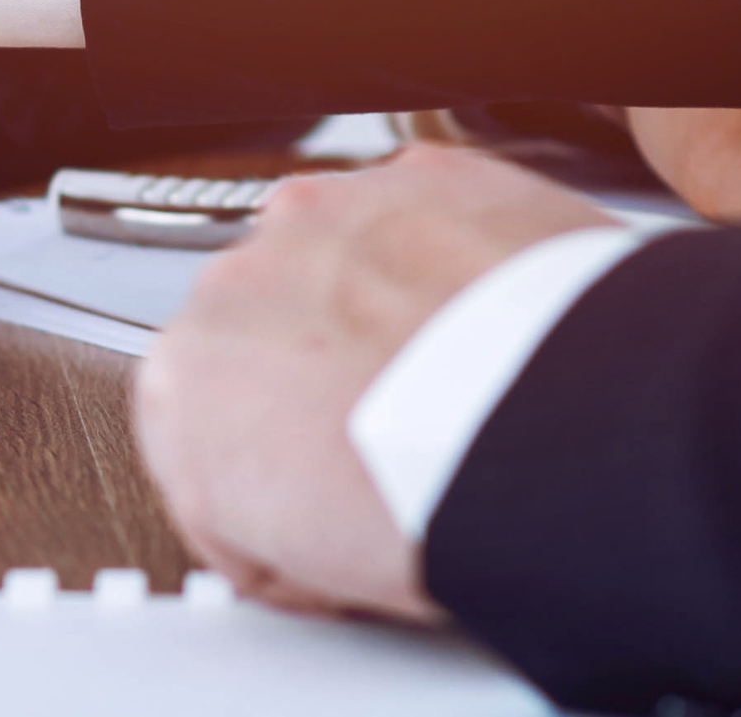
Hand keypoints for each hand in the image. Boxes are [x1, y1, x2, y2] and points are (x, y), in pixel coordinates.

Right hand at [135, 146, 613, 623]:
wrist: (555, 437)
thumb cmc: (429, 502)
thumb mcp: (302, 566)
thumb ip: (266, 515)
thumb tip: (298, 519)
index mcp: (185, 376)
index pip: (207, 427)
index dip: (267, 469)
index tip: (315, 491)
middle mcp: (244, 273)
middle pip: (274, 327)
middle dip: (323, 373)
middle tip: (394, 439)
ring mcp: (335, 212)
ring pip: (351, 260)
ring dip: (391, 304)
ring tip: (460, 383)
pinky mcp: (434, 174)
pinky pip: (437, 217)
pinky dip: (465, 257)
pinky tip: (503, 324)